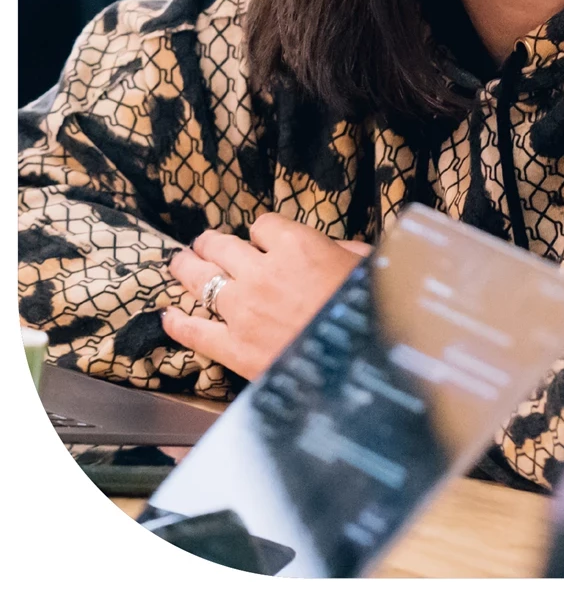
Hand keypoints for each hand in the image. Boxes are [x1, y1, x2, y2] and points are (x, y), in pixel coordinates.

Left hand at [163, 214, 372, 380]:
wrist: (359, 364)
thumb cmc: (368, 310)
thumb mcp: (366, 267)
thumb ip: (343, 251)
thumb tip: (333, 248)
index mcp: (297, 245)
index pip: (263, 225)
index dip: (263, 232)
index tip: (264, 240)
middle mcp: (262, 271)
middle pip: (222, 246)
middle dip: (210, 242)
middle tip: (203, 243)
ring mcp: (242, 309)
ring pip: (200, 279)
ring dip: (186, 267)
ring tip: (178, 262)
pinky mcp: (233, 346)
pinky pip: (194, 331)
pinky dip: (177, 323)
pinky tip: (169, 317)